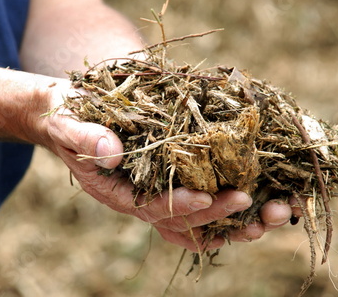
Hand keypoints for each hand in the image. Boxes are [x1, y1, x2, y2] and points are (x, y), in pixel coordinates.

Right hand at [37, 81, 295, 251]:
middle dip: (216, 214)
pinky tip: (257, 201)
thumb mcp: (68, 122)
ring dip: (231, 222)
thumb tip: (113, 153)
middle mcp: (139, 198)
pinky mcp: (168, 180)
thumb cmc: (69, 116)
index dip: (178, 205)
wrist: (71, 114)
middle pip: (181, 220)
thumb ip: (86, 137)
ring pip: (196, 221)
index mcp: (115, 190)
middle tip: (250, 202)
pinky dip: (227, 208)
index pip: (150, 207)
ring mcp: (155, 193)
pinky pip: (199, 203)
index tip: (206, 198)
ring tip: (268, 216)